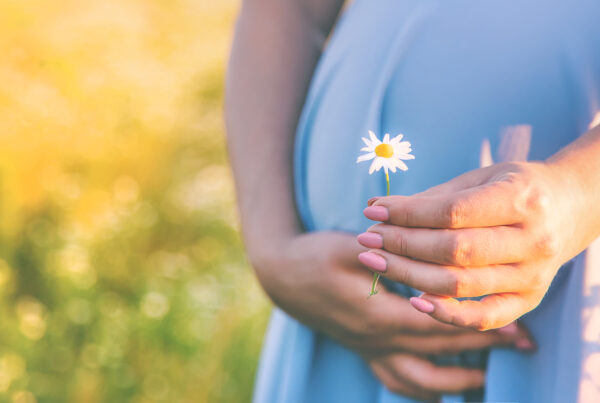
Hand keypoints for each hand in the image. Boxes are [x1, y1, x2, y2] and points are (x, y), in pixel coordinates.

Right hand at [252, 231, 533, 398]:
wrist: (283, 277)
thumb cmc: (314, 256)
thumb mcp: (346, 246)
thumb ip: (386, 252)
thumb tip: (424, 250)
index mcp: (378, 314)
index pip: (440, 325)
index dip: (479, 325)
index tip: (515, 323)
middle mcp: (377, 340)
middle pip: (440, 354)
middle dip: (483, 349)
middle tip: (520, 343)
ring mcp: (370, 350)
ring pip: (419, 381)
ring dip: (456, 381)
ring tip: (486, 377)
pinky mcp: (364, 350)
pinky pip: (398, 381)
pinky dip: (425, 389)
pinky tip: (444, 385)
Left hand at [357, 161, 591, 329]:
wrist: (571, 210)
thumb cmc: (515, 188)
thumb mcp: (480, 179)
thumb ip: (431, 197)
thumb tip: (376, 207)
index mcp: (520, 200)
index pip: (452, 213)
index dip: (407, 214)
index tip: (372, 211)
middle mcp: (532, 241)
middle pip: (453, 250)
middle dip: (401, 245)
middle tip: (367, 237)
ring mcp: (532, 276)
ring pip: (460, 284)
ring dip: (409, 275)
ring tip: (375, 260)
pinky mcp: (529, 300)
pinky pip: (483, 318)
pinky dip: (447, 314)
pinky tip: (414, 300)